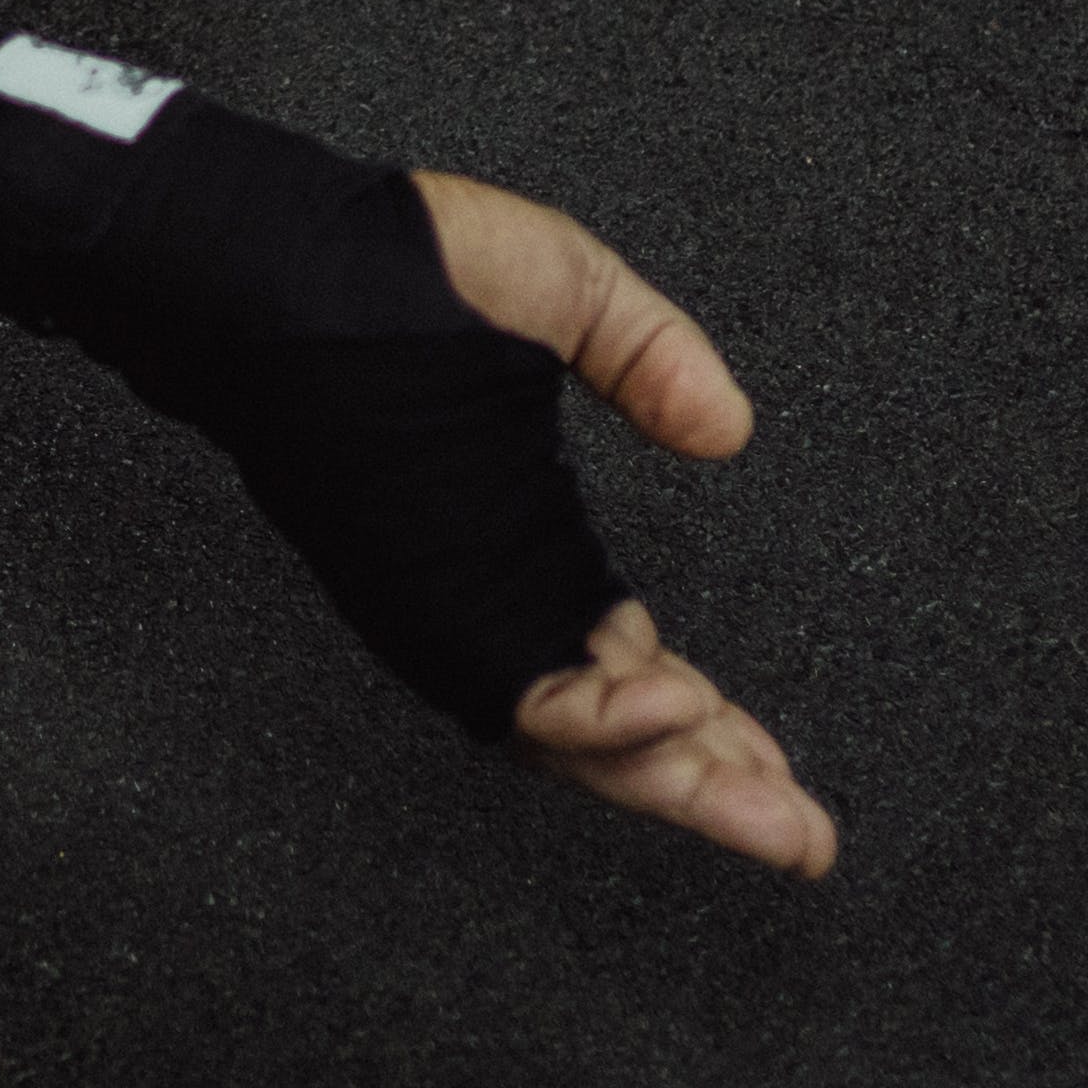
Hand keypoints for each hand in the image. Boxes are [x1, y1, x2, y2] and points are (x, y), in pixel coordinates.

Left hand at [414, 171, 842, 877]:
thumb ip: (652, 356)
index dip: (704, 724)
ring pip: (567, 734)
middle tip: (804, 837)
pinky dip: (595, 713)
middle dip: (712, 790)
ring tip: (761, 807)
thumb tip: (728, 426)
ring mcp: (451, 599)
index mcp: (526, 537)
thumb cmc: (398, 261)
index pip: (630, 666)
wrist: (284, 250)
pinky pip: (512, 686)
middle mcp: (489, 589)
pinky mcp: (418, 594)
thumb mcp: (566, 290)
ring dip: (668, 775)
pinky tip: (668, 710)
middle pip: (612, 729)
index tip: (779, 767)